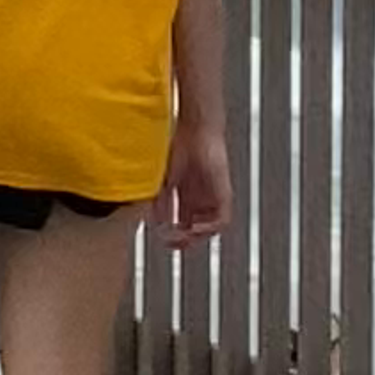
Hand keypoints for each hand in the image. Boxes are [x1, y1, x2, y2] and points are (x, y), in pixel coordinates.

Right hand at [161, 120, 233, 246]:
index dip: (171, 233)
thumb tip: (150, 218)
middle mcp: (200, 198)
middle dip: (183, 240)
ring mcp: (213, 196)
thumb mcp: (162, 177)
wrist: (196, 130)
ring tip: (182, 238)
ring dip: (196, 236)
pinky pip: (222, 220)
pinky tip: (196, 228)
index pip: (181, 222)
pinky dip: (209, 228)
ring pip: (208, 227)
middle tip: (171, 244)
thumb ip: (157, 198)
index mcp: (185, 194)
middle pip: (194, 228)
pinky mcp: (224, 194)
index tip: (161, 239)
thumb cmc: (177, 146)